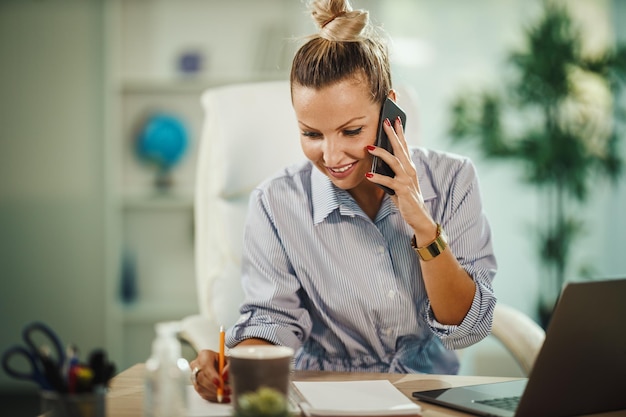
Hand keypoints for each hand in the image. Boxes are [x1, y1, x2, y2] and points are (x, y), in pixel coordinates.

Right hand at [190, 349, 230, 402]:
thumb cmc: (221, 361)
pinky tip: (222, 397)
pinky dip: (212, 397)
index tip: (219, 383)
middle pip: (201, 378)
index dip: (212, 376)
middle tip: (226, 390)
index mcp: (204, 355)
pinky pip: (202, 393)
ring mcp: (194, 375)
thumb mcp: (228, 360)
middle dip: (214, 387)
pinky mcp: (196, 384)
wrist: (217, 363)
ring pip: (200, 387)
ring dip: (214, 393)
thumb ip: (228, 366)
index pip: (205, 366)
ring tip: (226, 394)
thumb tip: (225, 375)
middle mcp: (196, 365)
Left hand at [366, 117, 435, 239]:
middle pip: (400, 148)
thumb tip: (376, 163)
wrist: (419, 216)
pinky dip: (378, 178)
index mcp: (409, 167)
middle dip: (392, 134)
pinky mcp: (402, 190)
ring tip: (369, 147)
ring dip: (381, 153)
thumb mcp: (398, 182)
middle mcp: (410, 170)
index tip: (395, 119)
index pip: (405, 146)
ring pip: (394, 161)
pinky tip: (368, 174)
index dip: (400, 132)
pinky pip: (388, 181)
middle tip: (385, 122)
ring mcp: (407, 179)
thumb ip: (391, 172)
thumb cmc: (407, 198)